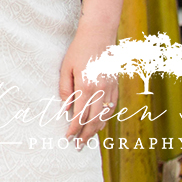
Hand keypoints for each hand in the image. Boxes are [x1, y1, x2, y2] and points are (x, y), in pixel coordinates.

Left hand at [58, 27, 118, 146]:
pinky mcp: (116, 87)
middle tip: (78, 145)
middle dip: (85, 134)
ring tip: (87, 138)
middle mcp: (101, 90)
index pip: (80, 115)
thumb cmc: (79, 50)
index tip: (67, 137)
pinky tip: (100, 124)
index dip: (74, 128)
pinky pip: (112, 108)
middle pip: (94, 120)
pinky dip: (106, 118)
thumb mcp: (66, 68)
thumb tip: (65, 108)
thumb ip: (65, 89)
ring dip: (96, 130)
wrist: (99, 36)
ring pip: (105, 116)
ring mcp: (110, 89)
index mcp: (86, 86)